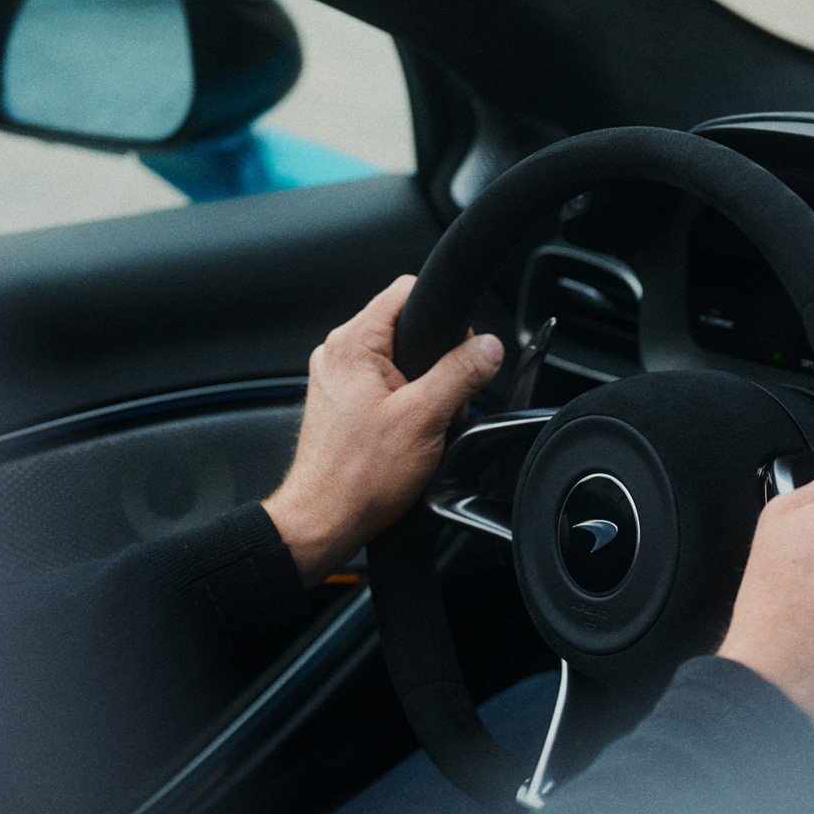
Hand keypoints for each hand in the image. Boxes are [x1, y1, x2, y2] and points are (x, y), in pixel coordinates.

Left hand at [263, 275, 503, 586]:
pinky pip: (386, 391)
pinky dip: (406, 409)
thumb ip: (461, 374)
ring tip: (423, 427)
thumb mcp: (425, 418)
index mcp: (353, 343)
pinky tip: (409, 439)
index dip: (445, 316)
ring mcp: (337, 382)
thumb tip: (488, 348)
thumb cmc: (359, 477)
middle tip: (442, 403)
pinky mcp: (342, 407)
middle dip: (437, 363)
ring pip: (400, 364)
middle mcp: (338, 355)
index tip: (460, 350)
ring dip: (423, 392)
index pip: (407, 291)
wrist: (325, 521)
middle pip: (408, 330)